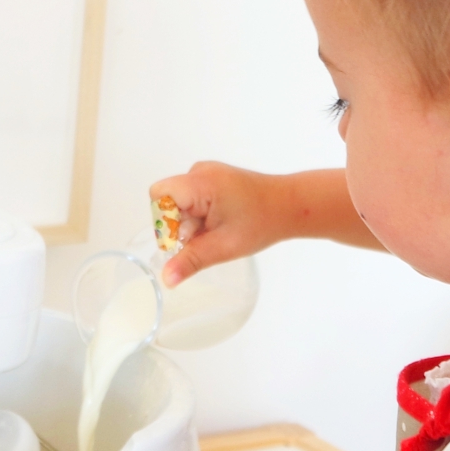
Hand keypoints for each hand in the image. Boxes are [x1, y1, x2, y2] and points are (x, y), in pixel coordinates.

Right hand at [150, 165, 379, 281]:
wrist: (291, 206)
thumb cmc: (263, 222)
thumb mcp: (223, 247)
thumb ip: (191, 261)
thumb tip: (166, 278)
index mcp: (200, 182)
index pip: (158, 196)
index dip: (165, 221)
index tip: (186, 236)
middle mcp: (200, 171)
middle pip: (168, 201)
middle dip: (181, 226)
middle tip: (208, 237)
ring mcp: (206, 173)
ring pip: (180, 203)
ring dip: (192, 223)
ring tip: (219, 231)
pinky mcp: (213, 179)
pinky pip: (192, 200)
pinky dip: (201, 216)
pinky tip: (220, 224)